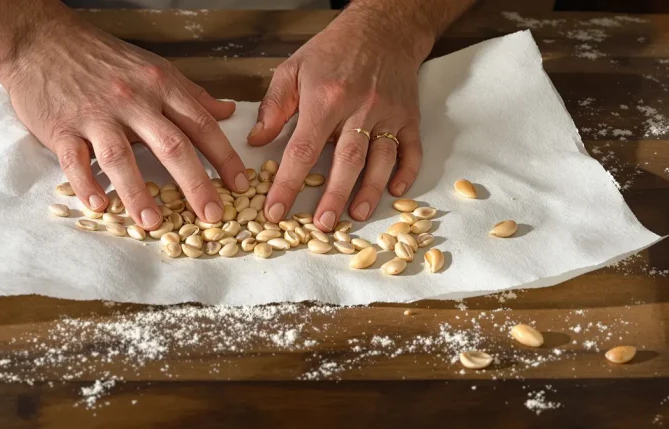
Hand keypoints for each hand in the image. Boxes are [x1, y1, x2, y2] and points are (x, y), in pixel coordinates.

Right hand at [0, 16, 248, 228]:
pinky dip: (86, 184)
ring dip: (139, 193)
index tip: (241, 186)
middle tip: (212, 216)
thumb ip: (192, 95)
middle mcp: (133, 101)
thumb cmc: (104, 58)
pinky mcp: (61, 127)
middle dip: (196, 184)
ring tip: (154, 223)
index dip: (224, 157)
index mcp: (160, 87)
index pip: (202, 125)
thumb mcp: (155, 68)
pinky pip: (75, 160)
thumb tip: (227, 112)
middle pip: (171, 145)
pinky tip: (99, 207)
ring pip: (122, 157)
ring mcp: (96, 115)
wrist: (42, 39)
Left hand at [247, 6, 431, 230]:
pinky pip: (411, 150)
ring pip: (381, 159)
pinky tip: (395, 192)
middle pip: (347, 160)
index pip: (303, 149)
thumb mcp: (294, 69)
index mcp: (326, 98)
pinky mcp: (409, 117)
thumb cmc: (334, 50)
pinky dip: (406, 173)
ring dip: (369, 190)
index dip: (288, 183)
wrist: (383, 28)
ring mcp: (388, 114)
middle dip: (333, 196)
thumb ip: (274, 106)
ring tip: (356, 216)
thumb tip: (256, 142)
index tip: (275, 210)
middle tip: (321, 225)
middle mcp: (360, 108)